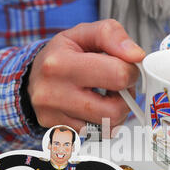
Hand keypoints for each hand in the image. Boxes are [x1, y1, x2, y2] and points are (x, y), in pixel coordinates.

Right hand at [28, 19, 144, 133]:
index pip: (118, 75)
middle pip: (114, 110)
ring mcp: (54, 117)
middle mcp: (53, 93)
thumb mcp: (83, 33)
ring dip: (115, 112)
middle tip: (118, 87)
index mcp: (60, 63)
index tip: (125, 68)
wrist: (33, 78)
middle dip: (125, 98)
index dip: (130, 72)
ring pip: (107, 127)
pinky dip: (102, 122)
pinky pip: (97, 135)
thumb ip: (112, 36)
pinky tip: (95, 108)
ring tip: (105, 97)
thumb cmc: (61, 54)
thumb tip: (136, 56)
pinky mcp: (59, 131)